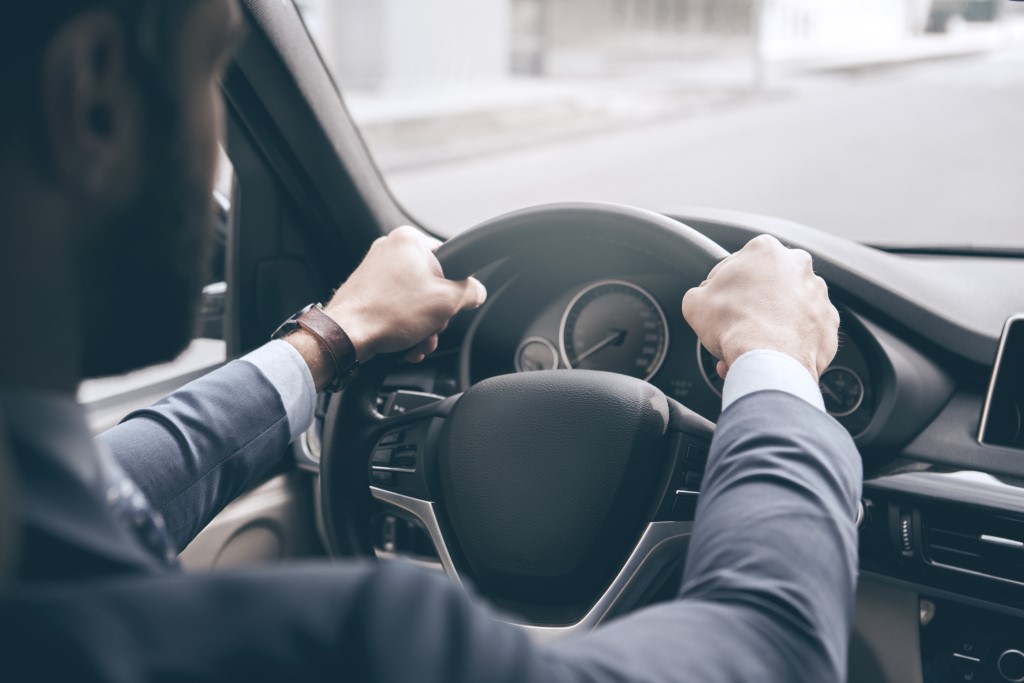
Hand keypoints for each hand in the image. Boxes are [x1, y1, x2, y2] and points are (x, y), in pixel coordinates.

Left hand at [324, 226, 485, 362]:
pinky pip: (397, 306)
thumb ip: (471, 292)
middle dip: (436, 314)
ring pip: (415, 299)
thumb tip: (477, 292)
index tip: (450, 305)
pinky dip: (405, 325)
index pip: (451, 260)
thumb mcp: (447, 302)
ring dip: (422, 325)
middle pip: (432, 283)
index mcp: (409, 240)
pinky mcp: (366, 289)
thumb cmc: (387, 313)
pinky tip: (406, 343)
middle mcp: (390, 248)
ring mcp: (375, 269)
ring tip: (418, 341)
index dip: (455, 288)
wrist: (346, 335)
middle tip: (431, 326)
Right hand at [682, 234, 838, 381]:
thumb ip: (702, 291)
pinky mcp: (830, 323)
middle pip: (768, 285)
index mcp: (765, 250)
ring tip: (752, 347)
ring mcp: (818, 294)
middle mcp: (798, 266)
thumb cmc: (734, 324)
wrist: (768, 360)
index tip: (719, 304)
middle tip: (736, 325)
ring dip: (772, 323)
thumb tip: (706, 297)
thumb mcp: (695, 302)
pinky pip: (806, 331)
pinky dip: (791, 341)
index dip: (725, 287)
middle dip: (753, 304)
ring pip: (789, 309)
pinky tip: (772, 355)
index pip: (738, 264)